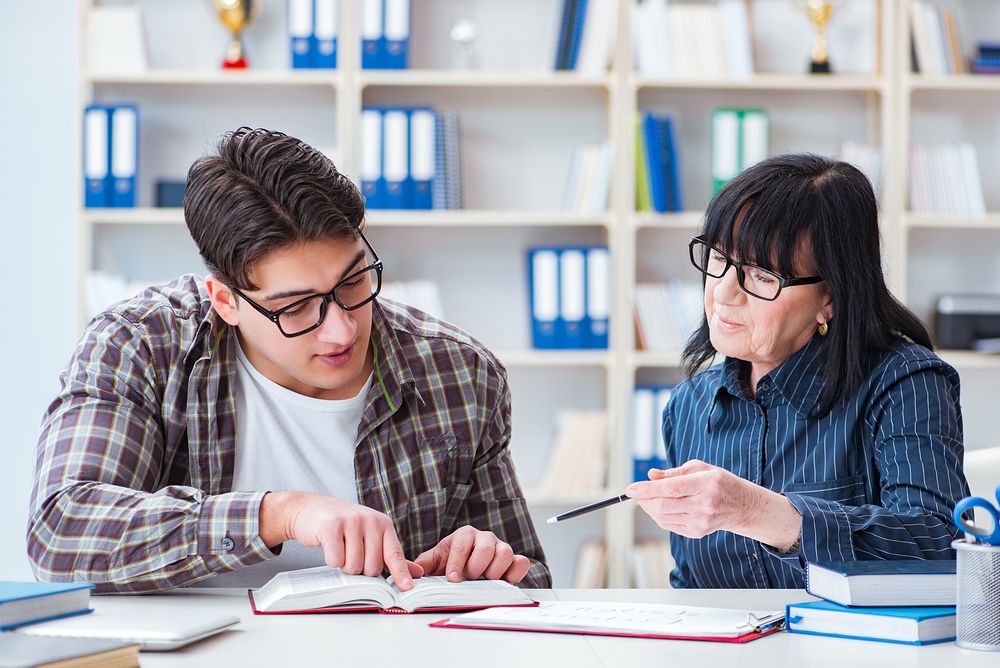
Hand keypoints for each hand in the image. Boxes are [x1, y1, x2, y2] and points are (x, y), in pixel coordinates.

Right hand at [259, 492, 422, 590]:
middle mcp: (370, 521)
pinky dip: (331, 560)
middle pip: (372, 567)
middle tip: (351, 553)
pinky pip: (335, 560)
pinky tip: (330, 545)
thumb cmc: (344, 525)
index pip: (394, 554)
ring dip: (344, 565)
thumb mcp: (370, 535)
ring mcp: (351, 522)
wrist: (312, 508)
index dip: (401, 573)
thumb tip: (417, 572)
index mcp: (383, 524)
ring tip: (341, 548)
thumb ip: (391, 555)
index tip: (407, 587)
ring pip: (353, 567)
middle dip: (360, 569)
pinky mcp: (331, 526)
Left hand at [413, 525, 530, 583]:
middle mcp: (484, 538)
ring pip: (505, 552)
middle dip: (476, 567)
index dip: (457, 562)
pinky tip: (504, 582)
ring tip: (485, 580)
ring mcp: (501, 548)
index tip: (453, 579)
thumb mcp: (433, 562)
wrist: (468, 570)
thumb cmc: (450, 564)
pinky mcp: (514, 560)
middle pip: (485, 547)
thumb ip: (422, 565)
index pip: (462, 544)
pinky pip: (521, 562)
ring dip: (495, 570)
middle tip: (470, 579)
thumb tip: (411, 572)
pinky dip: (515, 573)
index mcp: (464, 535)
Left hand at [625, 459, 777, 539]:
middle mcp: (704, 504)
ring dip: (648, 508)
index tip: (630, 489)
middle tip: (636, 493)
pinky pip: (669, 525)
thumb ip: (673, 473)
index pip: (670, 488)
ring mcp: (701, 521)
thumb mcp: (700, 468)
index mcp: (706, 483)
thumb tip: (651, 475)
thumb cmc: (718, 482)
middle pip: (663, 506)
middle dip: (643, 500)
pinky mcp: (697, 532)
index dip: (647, 489)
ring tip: (647, 498)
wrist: (741, 506)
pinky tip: (659, 507)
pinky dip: (658, 516)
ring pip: (663, 517)